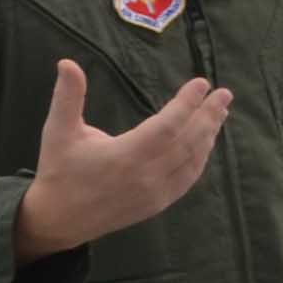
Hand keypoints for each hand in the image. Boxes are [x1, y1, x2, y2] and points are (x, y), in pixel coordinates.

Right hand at [13, 59, 229, 261]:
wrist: (58, 220)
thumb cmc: (59, 170)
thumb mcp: (58, 130)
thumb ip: (68, 96)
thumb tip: (67, 62)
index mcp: (124, 156)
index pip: (167, 126)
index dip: (187, 103)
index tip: (202, 83)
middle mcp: (145, 176)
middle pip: (188, 142)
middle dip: (208, 115)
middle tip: (224, 93)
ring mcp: (155, 194)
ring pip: (192, 161)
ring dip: (208, 135)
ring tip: (219, 112)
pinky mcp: (157, 204)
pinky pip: (187, 179)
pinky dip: (200, 158)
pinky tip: (206, 142)